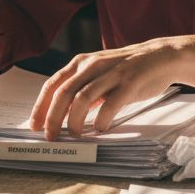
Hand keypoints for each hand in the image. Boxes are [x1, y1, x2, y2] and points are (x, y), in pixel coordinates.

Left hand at [29, 38, 182, 140]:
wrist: (160, 57)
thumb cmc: (126, 70)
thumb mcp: (98, 75)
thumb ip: (81, 90)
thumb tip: (61, 115)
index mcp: (81, 63)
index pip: (52, 85)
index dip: (40, 107)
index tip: (34, 125)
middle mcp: (92, 65)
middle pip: (63, 93)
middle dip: (53, 118)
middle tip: (50, 136)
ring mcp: (111, 73)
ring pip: (82, 97)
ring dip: (75, 120)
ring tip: (75, 134)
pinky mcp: (129, 82)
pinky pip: (110, 103)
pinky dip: (102, 119)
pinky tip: (100, 128)